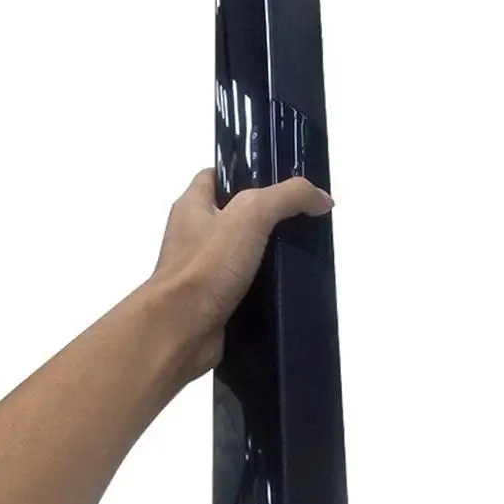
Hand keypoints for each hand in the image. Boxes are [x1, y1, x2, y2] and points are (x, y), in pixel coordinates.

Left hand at [151, 170, 332, 378]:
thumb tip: (323, 199)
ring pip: (242, 254)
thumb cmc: (207, 266)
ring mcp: (203, 272)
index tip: (280, 181)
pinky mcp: (214, 302)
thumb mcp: (251, 215)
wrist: (180, 331)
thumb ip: (289, 198)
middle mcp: (193, 236)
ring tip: (303, 253)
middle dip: (267, 217)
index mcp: (191, 207)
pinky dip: (265, 288)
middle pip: (233, 216)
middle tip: (303, 219)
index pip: (215, 176)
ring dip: (269, 255)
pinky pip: (244, 287)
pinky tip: (289, 287)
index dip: (245, 173)